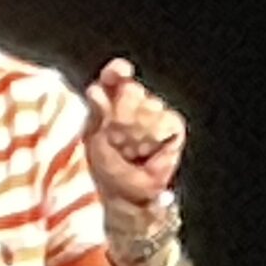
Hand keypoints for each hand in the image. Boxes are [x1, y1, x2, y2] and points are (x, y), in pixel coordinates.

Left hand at [81, 58, 186, 207]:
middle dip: (120, 118)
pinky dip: (152, 141)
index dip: (118, 71)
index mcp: (110, 100)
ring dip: (134, 136)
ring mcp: (155, 111)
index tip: (121, 71)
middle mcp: (134, 101)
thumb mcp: (94, 137)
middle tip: (116, 141)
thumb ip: (96, 110)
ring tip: (130, 151)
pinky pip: (164, 123)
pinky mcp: (172, 125)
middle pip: (131, 90)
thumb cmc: (107, 166)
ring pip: (148, 108)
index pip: (115, 75)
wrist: (128, 194)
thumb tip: (95, 89)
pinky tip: (146, 151)